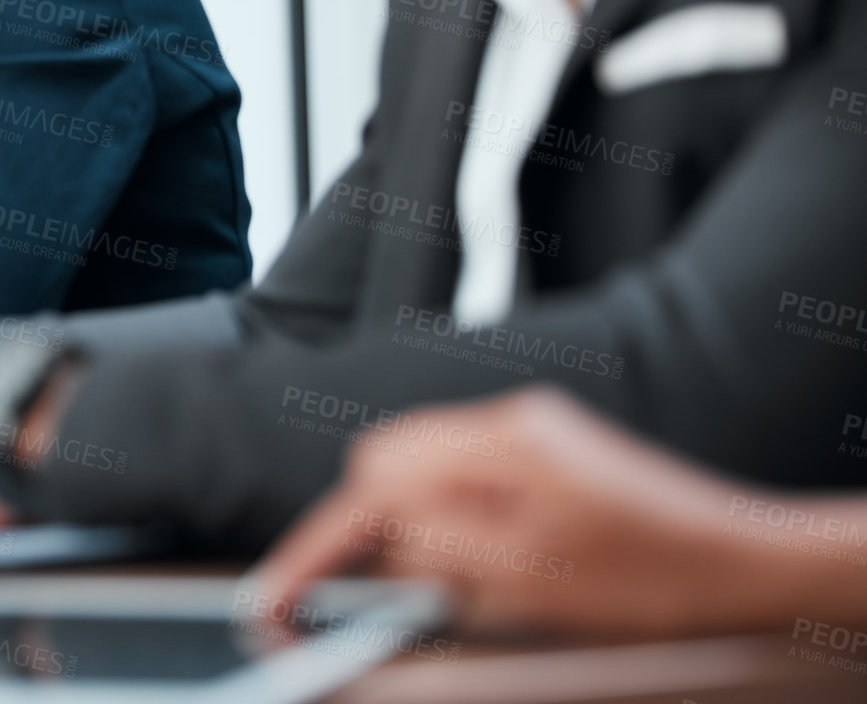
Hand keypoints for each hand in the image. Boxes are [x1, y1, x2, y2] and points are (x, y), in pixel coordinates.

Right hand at [246, 388, 754, 638]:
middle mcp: (506, 424)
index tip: (280, 597)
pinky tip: (479, 563)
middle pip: (384, 464)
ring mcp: (523, 432)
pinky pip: (456, 477)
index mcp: (500, 445)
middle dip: (364, 531)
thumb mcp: (531, 580)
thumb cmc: (656, 578)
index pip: (372, 484)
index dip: (317, 547)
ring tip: (445, 587)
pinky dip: (445, 520)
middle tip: (374, 596)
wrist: (742, 562)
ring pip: (417, 471)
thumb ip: (436, 549)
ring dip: (408, 527)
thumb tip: (368, 539)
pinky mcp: (539, 450)